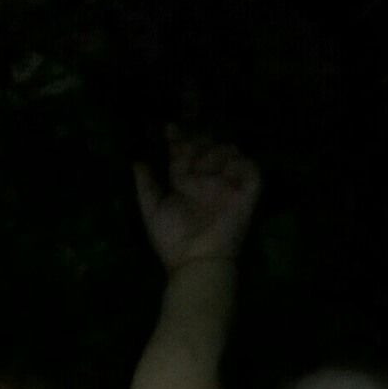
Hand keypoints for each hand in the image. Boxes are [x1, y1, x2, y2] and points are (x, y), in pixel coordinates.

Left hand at [134, 126, 260, 273]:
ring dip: (215, 154)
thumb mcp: (152, 210)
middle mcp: (208, 181)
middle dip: (197, 142)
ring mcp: (228, 186)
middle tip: (187, 148)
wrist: (194, 260)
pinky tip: (221, 175)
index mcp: (186, 183)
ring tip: (201, 170)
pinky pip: (250, 169)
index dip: (178, 139)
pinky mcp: (247, 195)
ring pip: (229, 151)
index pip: (184, 154)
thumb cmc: (172, 240)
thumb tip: (137, 161)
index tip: (169, 128)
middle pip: (207, 147)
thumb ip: (146, 185)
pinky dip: (239, 165)